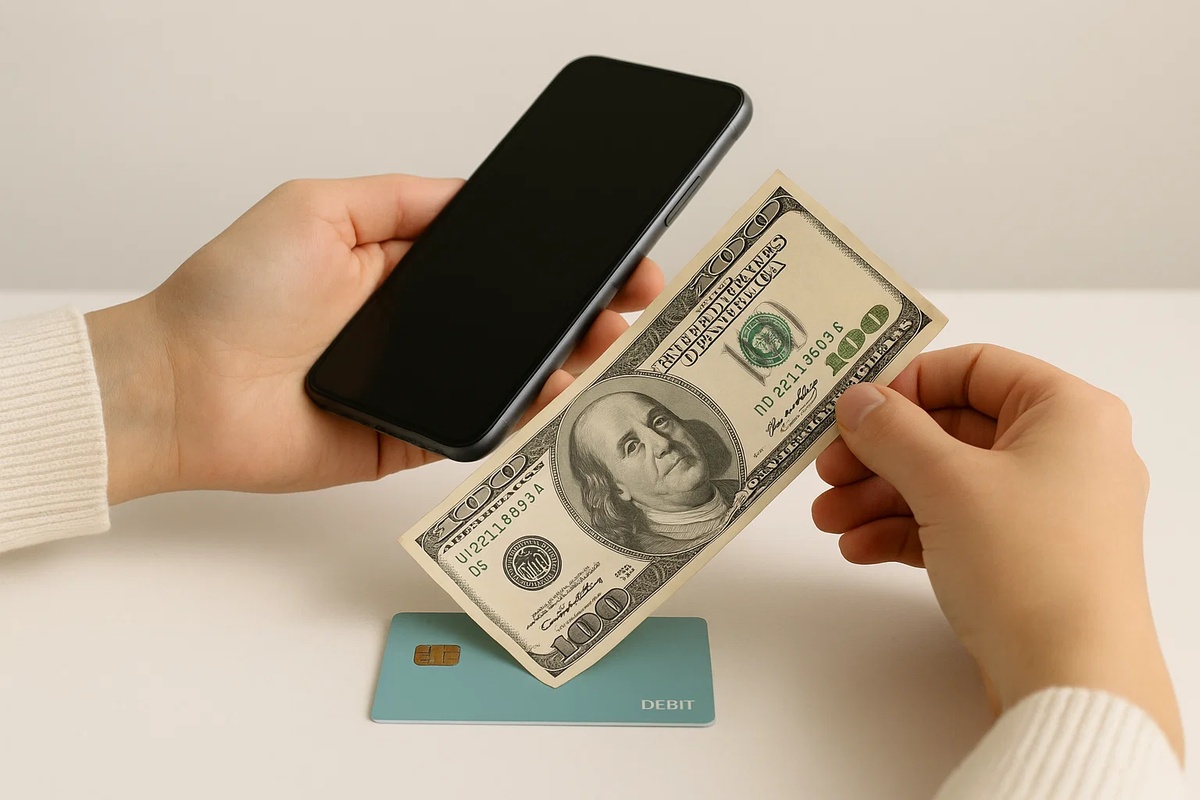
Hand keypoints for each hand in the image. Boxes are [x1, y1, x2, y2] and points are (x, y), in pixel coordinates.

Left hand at [85, 175, 663, 502]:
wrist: (185, 387)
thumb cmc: (232, 293)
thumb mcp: (316, 207)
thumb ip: (401, 199)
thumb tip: (474, 190)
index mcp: (402, 266)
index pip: (500, 262)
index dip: (556, 259)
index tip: (607, 254)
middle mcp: (420, 326)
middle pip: (520, 321)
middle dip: (582, 310)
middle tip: (632, 301)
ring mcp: (422, 384)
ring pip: (513, 377)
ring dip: (567, 363)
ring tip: (612, 346)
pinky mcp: (413, 439)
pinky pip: (481, 430)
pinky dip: (524, 420)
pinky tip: (561, 399)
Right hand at [811, 343, 1183, 761]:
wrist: (1071, 682)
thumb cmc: (1031, 568)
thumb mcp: (946, 483)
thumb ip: (892, 432)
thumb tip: (858, 402)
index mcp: (1067, 412)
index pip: (973, 368)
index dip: (906, 383)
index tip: (854, 409)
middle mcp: (1064, 453)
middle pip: (951, 428)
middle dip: (879, 453)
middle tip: (827, 468)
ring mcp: (1046, 509)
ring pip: (946, 482)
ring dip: (880, 496)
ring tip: (829, 519)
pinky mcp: (1026, 557)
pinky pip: (955, 526)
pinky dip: (906, 531)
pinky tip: (859, 547)